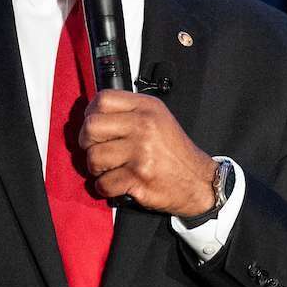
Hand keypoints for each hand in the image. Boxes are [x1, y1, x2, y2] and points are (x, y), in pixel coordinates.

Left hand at [79, 89, 217, 216]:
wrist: (199, 181)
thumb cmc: (174, 151)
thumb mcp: (158, 118)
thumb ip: (129, 111)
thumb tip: (92, 113)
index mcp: (147, 108)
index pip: (103, 99)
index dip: (91, 113)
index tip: (94, 126)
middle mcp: (144, 126)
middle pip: (91, 127)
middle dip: (87, 143)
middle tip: (97, 150)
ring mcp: (141, 153)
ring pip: (93, 158)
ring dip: (96, 169)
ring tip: (110, 169)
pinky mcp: (138, 178)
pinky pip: (103, 183)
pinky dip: (106, 188)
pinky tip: (118, 184)